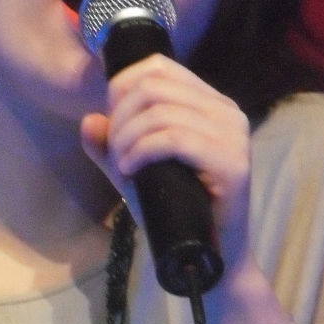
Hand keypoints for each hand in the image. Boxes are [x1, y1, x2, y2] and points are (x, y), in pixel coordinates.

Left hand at [80, 54, 251, 268]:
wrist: (210, 258)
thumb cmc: (174, 211)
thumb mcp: (134, 173)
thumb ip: (109, 147)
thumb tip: (89, 120)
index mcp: (210, 103)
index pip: (158, 66)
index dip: (122, 87)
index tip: (112, 123)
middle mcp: (227, 111)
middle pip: (154, 86)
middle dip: (121, 117)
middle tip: (115, 152)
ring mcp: (234, 135)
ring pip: (160, 111)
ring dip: (126, 138)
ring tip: (121, 166)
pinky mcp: (233, 163)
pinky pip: (174, 138)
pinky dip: (141, 151)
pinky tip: (130, 171)